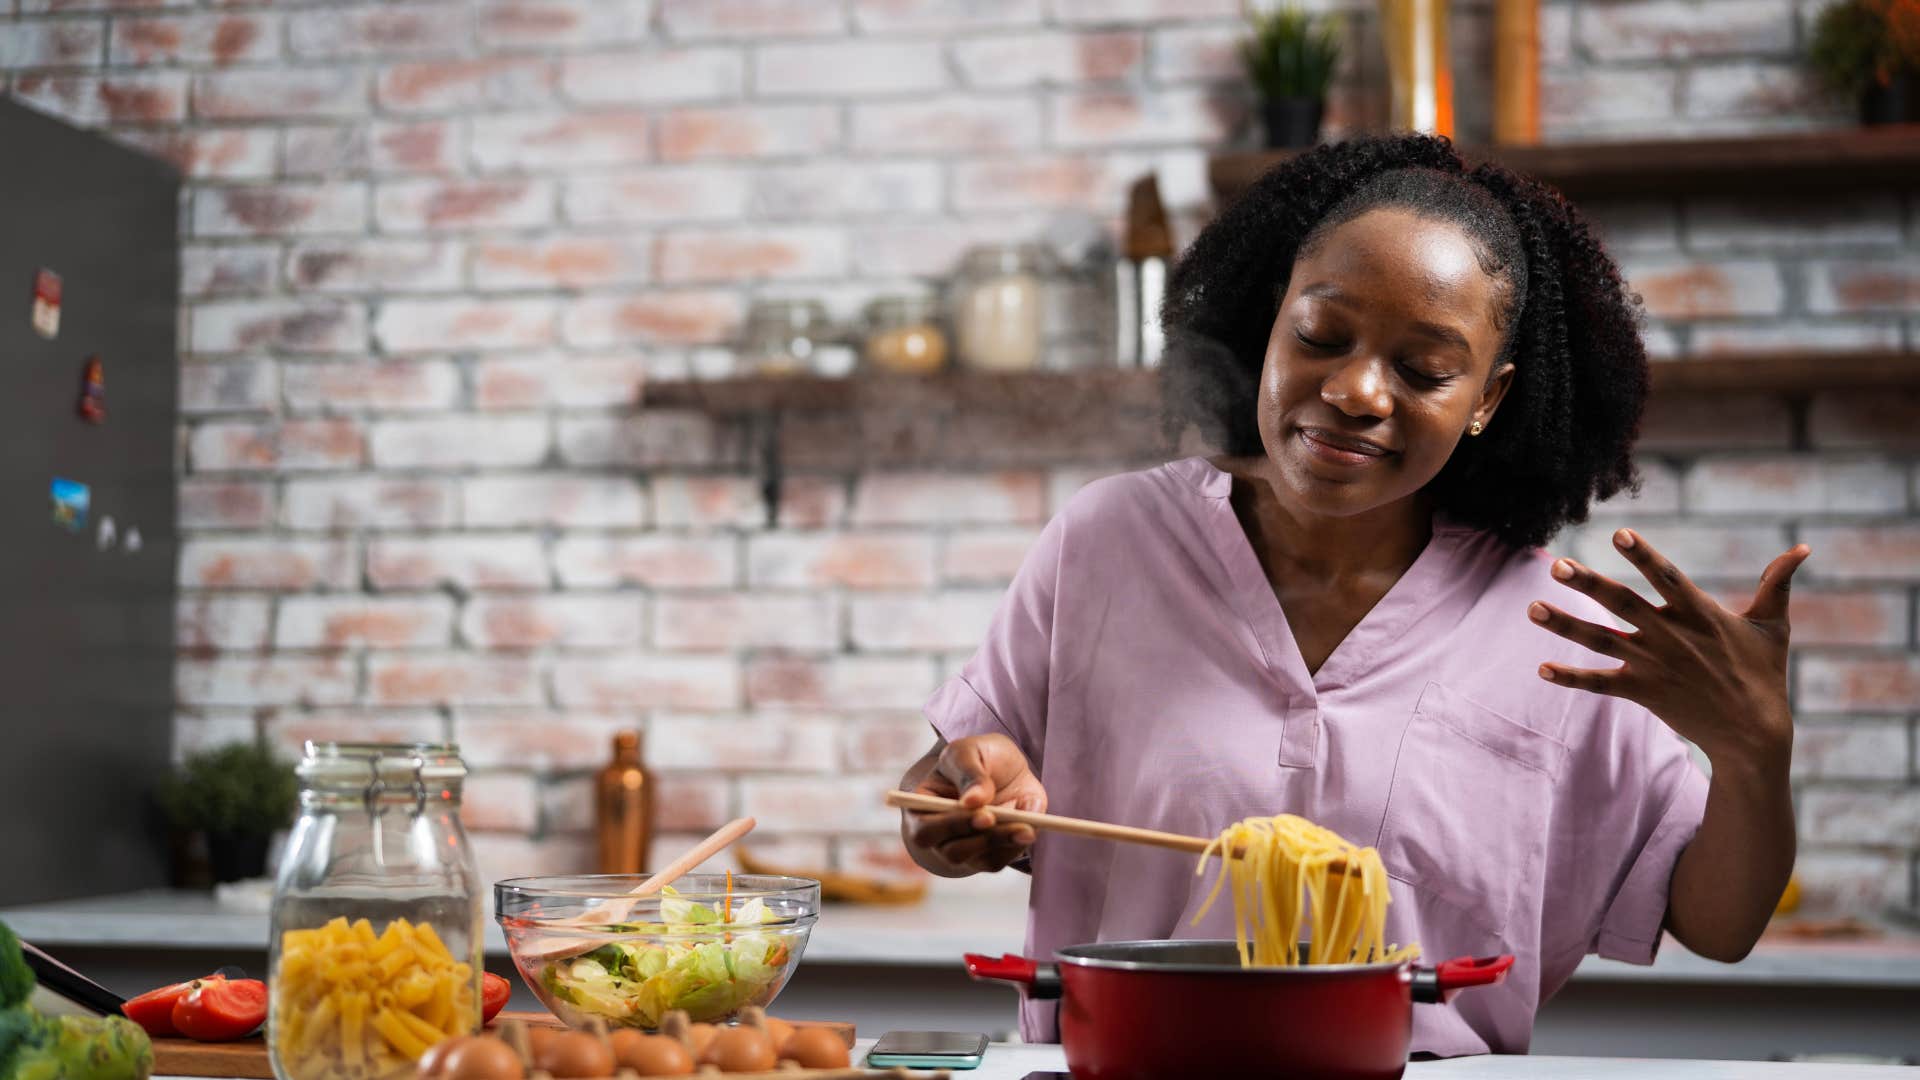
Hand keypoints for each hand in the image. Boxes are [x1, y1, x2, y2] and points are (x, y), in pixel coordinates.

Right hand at [902, 734, 1047, 875]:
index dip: (951, 826)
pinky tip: (1029, 828)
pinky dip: (1015, 846)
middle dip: (982, 838)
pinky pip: (998, 861)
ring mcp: (962, 848)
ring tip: (1027, 828)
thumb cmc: (977, 756)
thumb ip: (969, 773)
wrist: (1004, 767)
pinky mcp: (986, 856)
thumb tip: (972, 801)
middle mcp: (938, 835)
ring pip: (977, 860)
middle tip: (1008, 822)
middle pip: (951, 851)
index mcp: (922, 808)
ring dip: (1002, 843)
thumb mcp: (969, 751)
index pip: (924, 829)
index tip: (985, 815)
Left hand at [1528, 527, 1809, 769]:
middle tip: (1556, 566)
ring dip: (1565, 625)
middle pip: (1622, 605)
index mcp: (1700, 614)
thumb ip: (1778, 584)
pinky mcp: (1643, 693)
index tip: (1619, 534)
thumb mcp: (1773, 626)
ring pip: (1601, 641)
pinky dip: (1571, 678)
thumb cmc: (1764, 674)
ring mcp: (1654, 665)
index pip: (1667, 578)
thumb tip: (1803, 548)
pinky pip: (1600, 684)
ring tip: (1532, 607)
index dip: (1645, 556)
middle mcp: (1672, 637)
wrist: (1754, 734)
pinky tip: (1541, 668)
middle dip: (1588, 584)